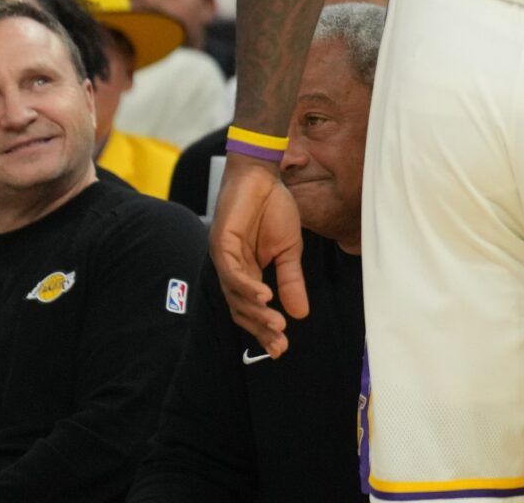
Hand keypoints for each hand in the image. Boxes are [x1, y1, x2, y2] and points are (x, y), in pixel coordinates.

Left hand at [210, 154, 309, 357]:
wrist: (264, 176)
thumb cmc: (274, 209)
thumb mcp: (290, 250)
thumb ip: (291, 280)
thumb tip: (301, 313)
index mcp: (246, 273)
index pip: (252, 309)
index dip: (266, 329)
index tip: (282, 348)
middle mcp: (231, 270)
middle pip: (241, 309)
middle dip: (260, 329)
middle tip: (280, 344)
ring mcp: (224, 258)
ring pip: (235, 295)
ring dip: (256, 312)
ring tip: (277, 324)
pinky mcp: (221, 244)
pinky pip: (232, 272)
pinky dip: (247, 287)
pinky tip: (264, 296)